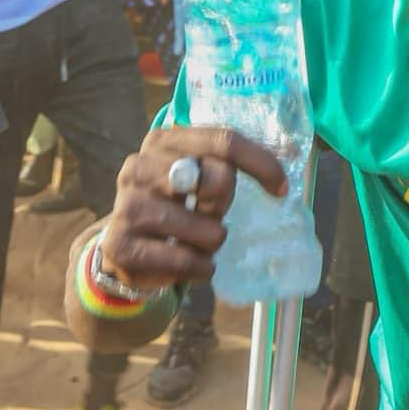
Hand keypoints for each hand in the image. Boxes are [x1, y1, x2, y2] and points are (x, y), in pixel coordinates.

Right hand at [101, 127, 288, 293]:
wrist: (124, 246)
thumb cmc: (175, 205)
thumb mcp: (196, 177)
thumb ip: (225, 164)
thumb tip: (288, 157)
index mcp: (163, 141)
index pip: (223, 141)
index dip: (260, 163)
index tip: (281, 188)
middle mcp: (139, 167)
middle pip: (219, 180)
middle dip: (224, 205)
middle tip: (208, 214)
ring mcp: (128, 206)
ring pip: (208, 230)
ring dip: (211, 243)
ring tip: (192, 241)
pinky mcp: (121, 246)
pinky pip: (187, 262)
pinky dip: (200, 268)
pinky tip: (186, 262)